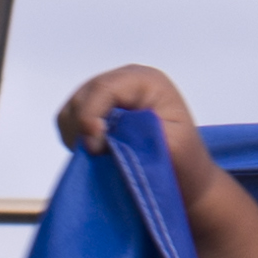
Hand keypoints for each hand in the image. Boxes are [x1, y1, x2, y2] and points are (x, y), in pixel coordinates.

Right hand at [56, 56, 205, 168]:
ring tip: (97, 154)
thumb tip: (99, 132)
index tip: (94, 146)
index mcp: (146, 81)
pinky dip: (74, 135)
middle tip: (96, 155)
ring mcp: (110, 94)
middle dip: (83, 126)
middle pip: (85, 94)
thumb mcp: (171, 145)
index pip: (104, 88)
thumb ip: (135, 132)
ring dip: (76, 132)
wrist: (186, 177)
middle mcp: (125, 80)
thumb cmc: (184, 162)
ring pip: (73, 106)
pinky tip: (94, 151)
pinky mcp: (99, 110)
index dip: (91, 115)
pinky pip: (71, 118)